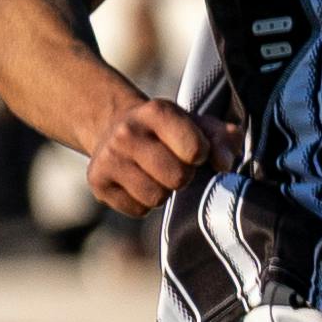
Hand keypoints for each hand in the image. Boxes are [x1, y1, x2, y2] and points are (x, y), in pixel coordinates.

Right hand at [78, 92, 210, 214]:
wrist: (117, 130)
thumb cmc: (171, 132)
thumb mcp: (202, 126)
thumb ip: (224, 139)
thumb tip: (223, 164)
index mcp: (157, 111)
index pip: (197, 150)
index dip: (201, 155)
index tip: (194, 150)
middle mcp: (126, 132)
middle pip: (177, 178)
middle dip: (183, 176)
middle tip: (173, 164)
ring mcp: (107, 158)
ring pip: (156, 197)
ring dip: (163, 191)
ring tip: (155, 174)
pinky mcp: (96, 182)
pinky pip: (137, 209)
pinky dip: (143, 202)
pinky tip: (137, 183)